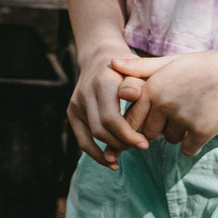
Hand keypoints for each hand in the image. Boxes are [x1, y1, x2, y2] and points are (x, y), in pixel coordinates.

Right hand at [66, 44, 147, 168]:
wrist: (100, 56)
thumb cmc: (128, 68)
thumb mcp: (138, 71)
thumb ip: (137, 84)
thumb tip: (131, 96)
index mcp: (102, 82)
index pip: (111, 118)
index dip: (128, 135)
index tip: (146, 143)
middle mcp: (85, 93)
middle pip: (101, 130)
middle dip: (122, 143)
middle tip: (141, 145)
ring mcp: (75, 102)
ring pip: (90, 137)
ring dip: (111, 149)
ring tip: (128, 151)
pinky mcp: (71, 111)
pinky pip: (81, 139)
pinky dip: (95, 153)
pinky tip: (111, 161)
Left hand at [111, 50, 217, 154]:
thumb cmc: (202, 66)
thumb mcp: (169, 62)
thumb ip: (140, 67)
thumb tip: (111, 63)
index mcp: (152, 89)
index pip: (131, 119)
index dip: (139, 122)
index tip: (150, 120)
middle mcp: (164, 104)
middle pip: (149, 133)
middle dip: (157, 129)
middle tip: (173, 117)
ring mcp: (183, 119)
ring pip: (169, 140)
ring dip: (177, 135)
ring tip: (191, 116)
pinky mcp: (202, 131)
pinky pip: (187, 149)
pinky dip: (192, 144)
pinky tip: (201, 127)